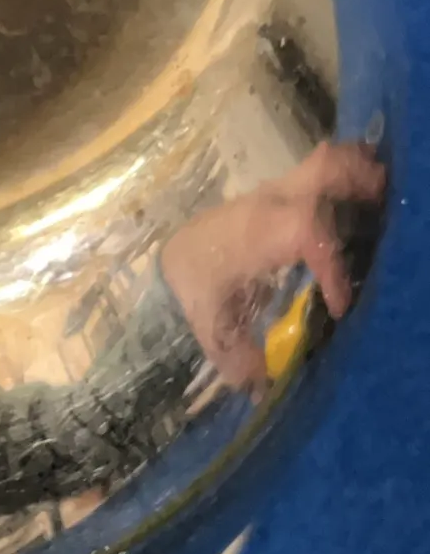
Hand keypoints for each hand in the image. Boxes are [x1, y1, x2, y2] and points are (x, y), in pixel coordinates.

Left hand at [160, 139, 386, 391]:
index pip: (305, 233)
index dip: (331, 266)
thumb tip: (258, 388)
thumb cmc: (191, 283)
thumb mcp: (209, 320)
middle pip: (322, 172)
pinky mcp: (280, 195)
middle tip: (382, 205)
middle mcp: (269, 204)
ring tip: (379, 196)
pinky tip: (361, 200)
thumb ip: (234, 354)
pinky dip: (345, 178)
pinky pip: (318, 174)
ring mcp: (275, 194)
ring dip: (356, 175)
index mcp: (255, 233)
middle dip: (358, 184)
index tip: (339, 306)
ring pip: (323, 164)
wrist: (171, 252)